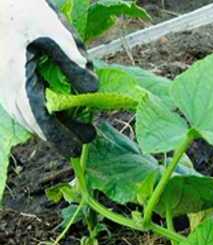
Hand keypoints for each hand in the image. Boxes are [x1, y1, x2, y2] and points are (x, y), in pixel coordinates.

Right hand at [0, 0, 98, 157]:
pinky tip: (58, 115)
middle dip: (60, 134)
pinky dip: (40, 114)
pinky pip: (23, 105)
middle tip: (88, 137)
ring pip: (26, 115)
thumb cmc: (25, 10)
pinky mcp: (8, 80)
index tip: (75, 151)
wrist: (2, 2)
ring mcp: (5, 84)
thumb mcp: (54, 31)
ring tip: (79, 129)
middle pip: (33, 121)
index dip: (57, 136)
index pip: (38, 117)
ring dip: (50, 125)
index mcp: (17, 77)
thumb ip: (73, 61)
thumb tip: (92, 92)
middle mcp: (7, 86)